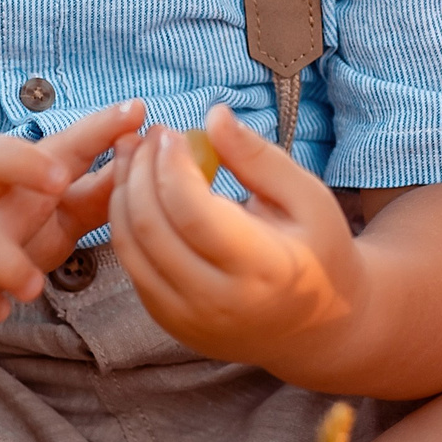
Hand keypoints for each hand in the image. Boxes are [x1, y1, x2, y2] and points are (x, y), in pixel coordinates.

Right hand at [0, 100, 144, 333]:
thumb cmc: (12, 233)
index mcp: (19, 177)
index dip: (96, 127)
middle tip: (58, 181)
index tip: (136, 112)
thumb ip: (101, 192)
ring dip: (3, 259)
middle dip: (20, 160)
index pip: (57, 143)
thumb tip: (142, 157)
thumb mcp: (60, 214)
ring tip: (33, 287)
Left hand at [108, 105, 366, 374]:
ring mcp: (189, 319)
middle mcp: (219, 302)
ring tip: (133, 155)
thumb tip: (214, 116)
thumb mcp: (307, 197)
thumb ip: (259, 157)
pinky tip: (138, 191)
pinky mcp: (170, 323)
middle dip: (140, 172)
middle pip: (152, 229)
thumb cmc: (319, 250)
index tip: (170, 132)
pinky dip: (127, 224)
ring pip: (131, 249)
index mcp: (264, 270)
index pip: (194, 213)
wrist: (317, 326)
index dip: (172, 166)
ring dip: (122, 194)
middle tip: (147, 136)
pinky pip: (133, 268)